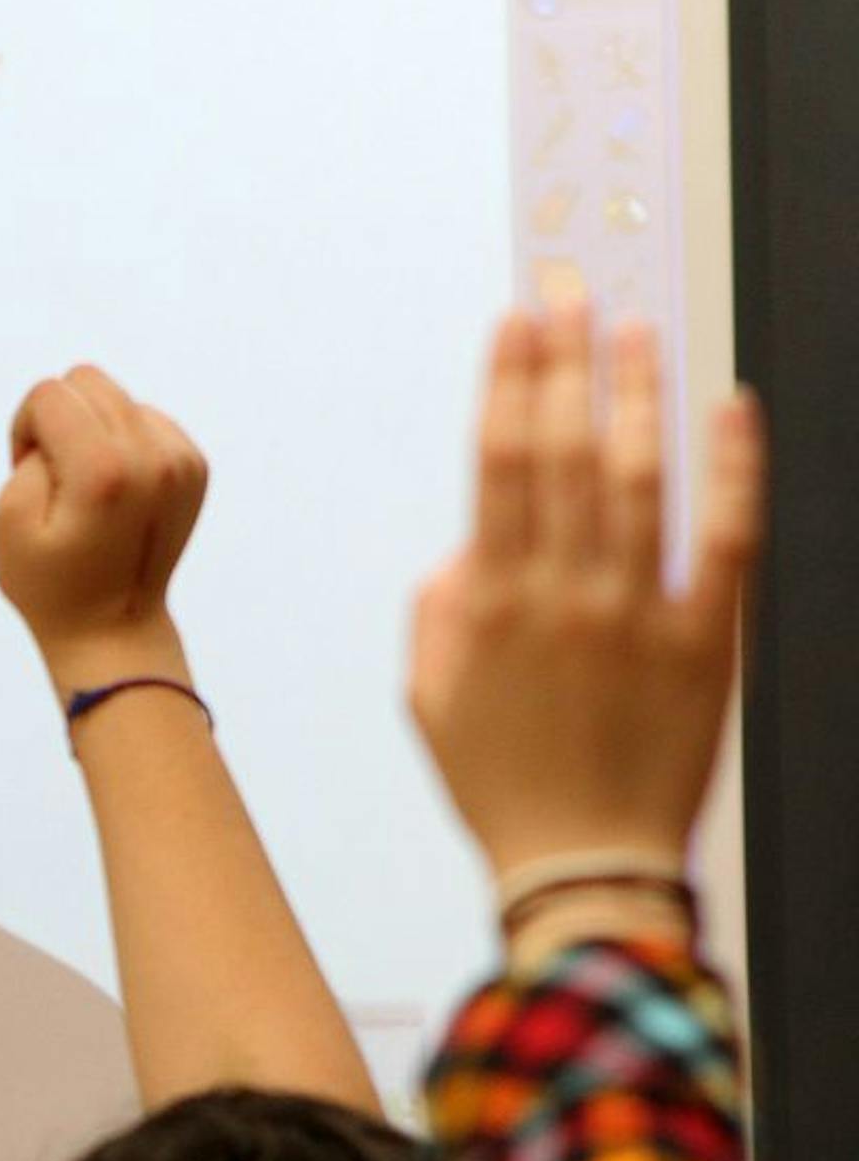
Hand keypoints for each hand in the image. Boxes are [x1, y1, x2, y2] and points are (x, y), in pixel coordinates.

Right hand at [0, 364, 207, 691]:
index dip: (25, 429)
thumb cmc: (49, 583)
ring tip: (88, 488)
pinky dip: (123, 442)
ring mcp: (180, 460)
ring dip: (92, 430)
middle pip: (87, 380)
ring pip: (117, 396)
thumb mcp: (8, 520)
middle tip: (57, 480)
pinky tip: (116, 490)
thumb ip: (30, 452)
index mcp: (104, 471)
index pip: (50, 395)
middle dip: (60, 420)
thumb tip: (70, 423)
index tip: (29, 474)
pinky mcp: (194, 465)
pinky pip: (144, 417)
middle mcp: (152, 457)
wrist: (113, 630)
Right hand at [408, 308, 764, 875]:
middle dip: (567, 360)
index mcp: (489, 603)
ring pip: (637, 478)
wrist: (582, 870)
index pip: (498, 461)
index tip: (517, 321)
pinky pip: (724, 539)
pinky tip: (731, 408)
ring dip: (637, 393)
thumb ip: (437, 612)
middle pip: (562, 449)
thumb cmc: (499, 787)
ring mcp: (636, 614)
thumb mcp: (428, 701)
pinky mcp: (704, 642)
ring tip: (639, 326)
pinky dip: (732, 469)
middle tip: (574, 290)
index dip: (509, 381)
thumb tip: (469, 547)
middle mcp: (560, 594)